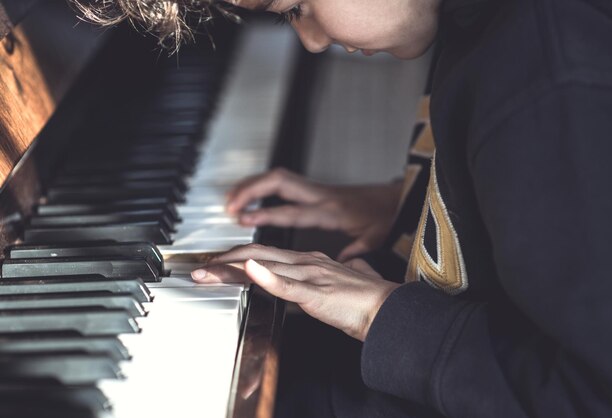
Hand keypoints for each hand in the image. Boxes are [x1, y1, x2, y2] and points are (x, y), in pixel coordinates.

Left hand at [191, 244, 399, 340]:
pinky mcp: (316, 292)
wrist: (389, 309)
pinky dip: (264, 276)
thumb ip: (335, 273)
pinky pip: (286, 284)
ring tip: (205, 273)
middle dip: (222, 260)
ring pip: (263, 266)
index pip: (266, 254)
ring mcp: (310, 274)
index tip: (217, 264)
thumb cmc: (368, 300)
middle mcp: (306, 261)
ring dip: (229, 269)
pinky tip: (246, 271)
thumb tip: (337, 271)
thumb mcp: (344, 282)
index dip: (238, 257)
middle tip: (198, 267)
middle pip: (256, 255)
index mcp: (311, 260)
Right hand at [226, 168, 402, 260]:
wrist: (396, 198)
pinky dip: (264, 188)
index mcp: (330, 210)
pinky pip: (284, 183)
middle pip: (279, 182)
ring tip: (232, 200)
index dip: (267, 214)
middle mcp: (320, 196)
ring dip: (253, 186)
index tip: (244, 219)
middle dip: (251, 190)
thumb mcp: (372, 239)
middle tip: (230, 206)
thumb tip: (341, 264)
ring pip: (278, 178)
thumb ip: (354, 251)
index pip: (292, 211)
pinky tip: (252, 198)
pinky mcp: (316, 189)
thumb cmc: (384, 218)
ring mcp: (317, 190)